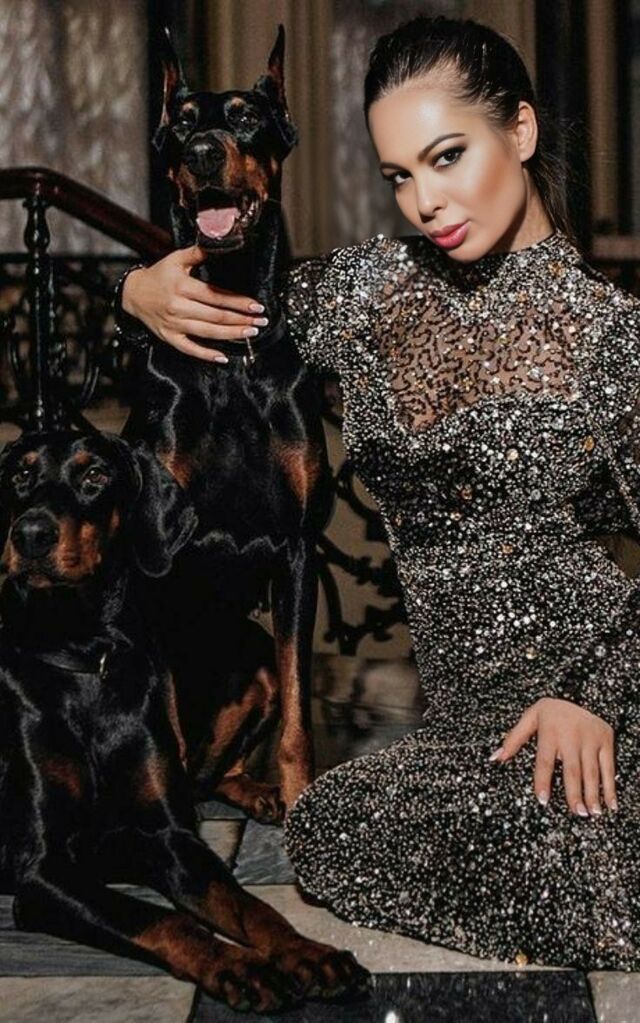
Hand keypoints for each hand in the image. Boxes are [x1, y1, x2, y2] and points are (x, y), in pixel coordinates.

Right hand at [122, 245, 268, 362]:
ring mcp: (174, 324)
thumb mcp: (176, 259)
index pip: (215, 296)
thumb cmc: (158, 275)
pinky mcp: (170, 337)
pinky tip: (224, 357)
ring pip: (207, 333)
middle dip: (241, 319)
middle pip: (215, 316)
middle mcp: (178, 307)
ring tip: (250, 333)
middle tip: (261, 321)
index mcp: (182, 286)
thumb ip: (198, 253)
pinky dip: (207, 355)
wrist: (133, 294)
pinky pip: (190, 349)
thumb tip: (219, 242)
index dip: (238, 302)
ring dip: (231, 334)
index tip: (256, 305)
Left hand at [489, 697, 617, 815]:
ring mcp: (590, 738)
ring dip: (593, 794)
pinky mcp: (605, 739)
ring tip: (592, 813)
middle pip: (572, 769)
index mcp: (550, 731)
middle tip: (577, 812)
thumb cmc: (551, 712)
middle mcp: (571, 735)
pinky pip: (609, 766)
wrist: (578, 693)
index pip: (545, 761)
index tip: (543, 800)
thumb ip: (513, 739)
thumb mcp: (530, 718)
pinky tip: (610, 803)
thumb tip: (496, 757)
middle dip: (575, 793)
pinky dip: (610, 786)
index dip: (543, 781)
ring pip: (591, 771)